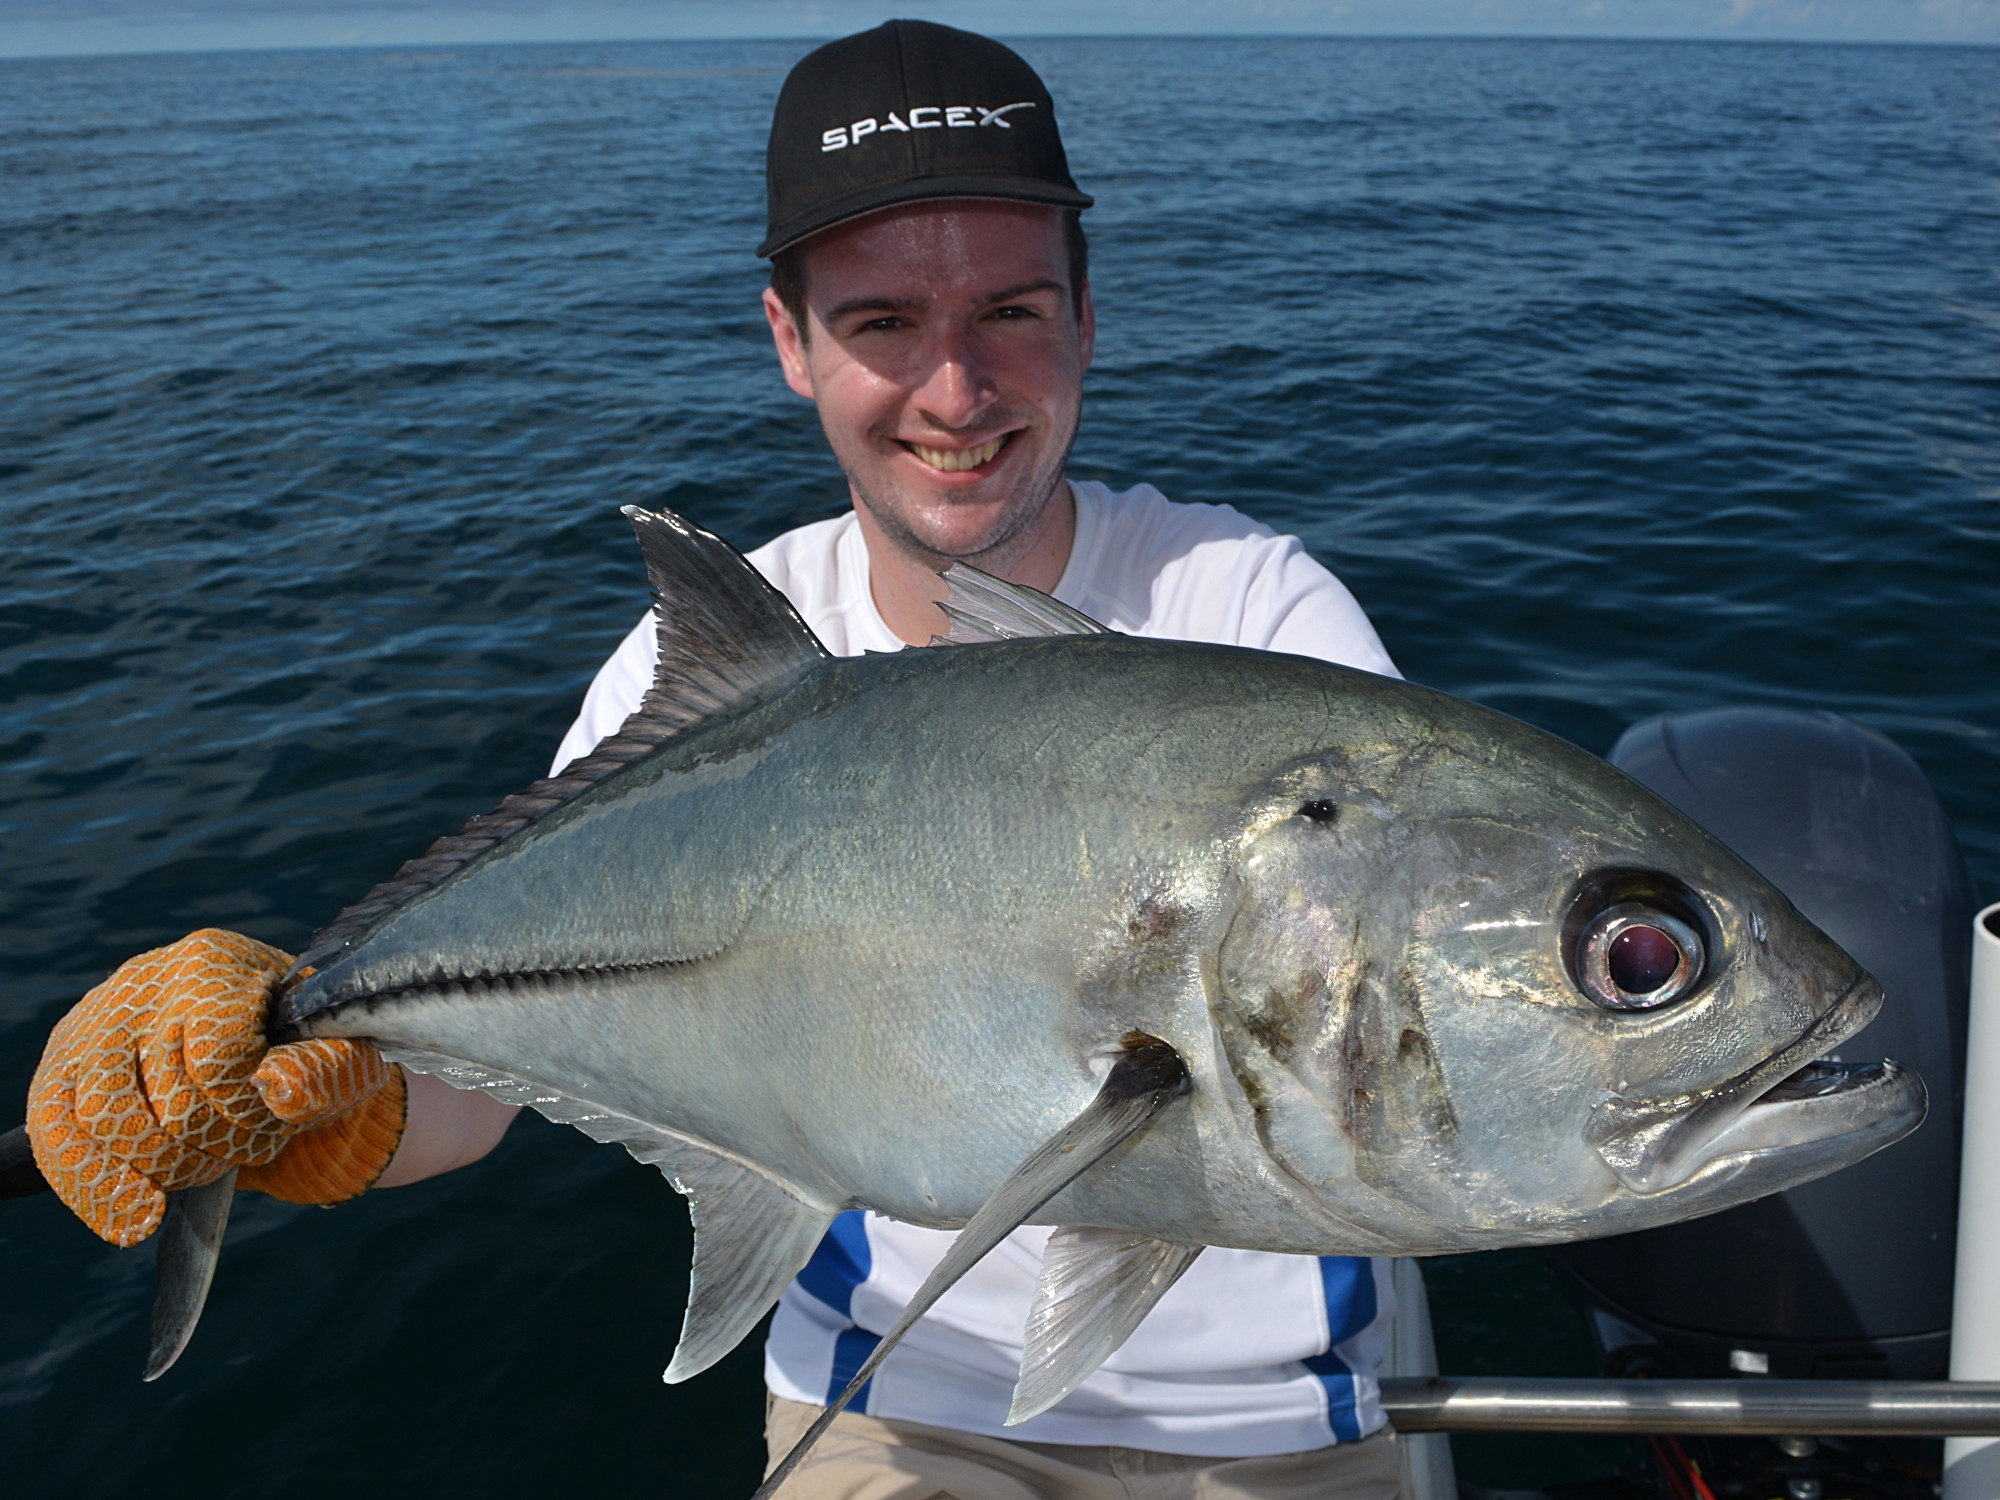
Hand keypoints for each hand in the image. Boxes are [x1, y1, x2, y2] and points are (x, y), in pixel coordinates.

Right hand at [26, 929, 405, 1246]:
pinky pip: (55, 1133)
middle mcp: (145, 983)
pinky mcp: (61, 1069)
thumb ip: (320, 1071)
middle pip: (160, 1093)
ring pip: (100, 1115)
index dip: (246, 1111)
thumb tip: (275, 1089)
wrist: (259, 1054)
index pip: (216, 1056)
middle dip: (210, 1145)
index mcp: (215, 964)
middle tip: (241, 1152)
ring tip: (200, 1171)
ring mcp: (94, 1024)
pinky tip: (134, 1220)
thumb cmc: (302, 1053)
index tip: (273, 1128)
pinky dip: (94, 1185)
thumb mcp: (336, 1055)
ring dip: (159, 1165)